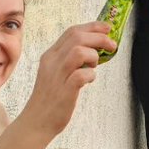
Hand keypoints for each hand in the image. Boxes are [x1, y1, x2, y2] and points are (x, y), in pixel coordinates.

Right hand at [21, 21, 116, 135]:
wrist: (37, 122)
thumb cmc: (51, 98)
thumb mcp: (56, 73)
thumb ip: (70, 60)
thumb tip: (94, 50)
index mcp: (50, 56)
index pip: (72, 32)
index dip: (92, 27)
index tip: (107, 28)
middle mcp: (52, 62)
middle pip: (77, 37)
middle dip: (99, 37)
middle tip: (112, 45)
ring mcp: (57, 76)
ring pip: (79, 51)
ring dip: (94, 56)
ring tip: (94, 66)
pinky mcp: (64, 91)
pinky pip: (82, 75)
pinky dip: (91, 75)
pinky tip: (89, 80)